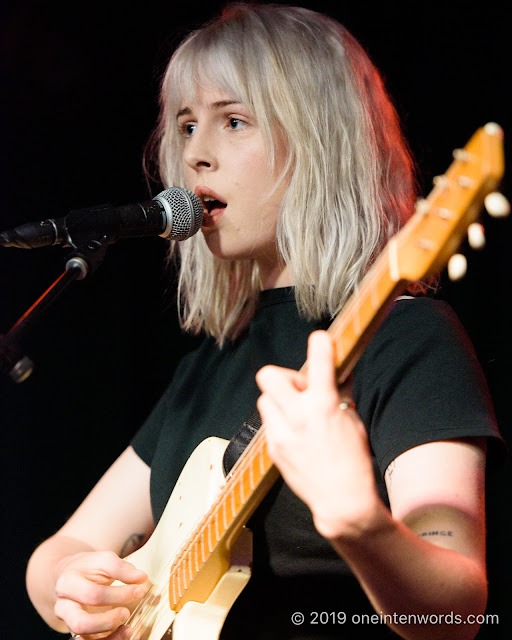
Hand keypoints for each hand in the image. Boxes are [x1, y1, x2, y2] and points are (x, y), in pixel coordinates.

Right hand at [54, 550, 147, 638]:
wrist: (71, 575)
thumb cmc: (89, 568)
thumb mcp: (102, 560)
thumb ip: (121, 568)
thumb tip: (141, 577)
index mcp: (67, 584)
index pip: (93, 594)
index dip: (119, 594)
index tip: (139, 589)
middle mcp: (64, 607)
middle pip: (80, 623)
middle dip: (107, 621)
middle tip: (126, 613)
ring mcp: (70, 622)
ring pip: (84, 638)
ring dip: (109, 637)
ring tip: (128, 629)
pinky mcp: (79, 632)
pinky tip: (125, 633)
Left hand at [256, 330, 379, 538]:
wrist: (341, 501)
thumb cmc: (354, 462)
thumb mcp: (354, 422)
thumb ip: (339, 397)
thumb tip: (335, 376)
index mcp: (324, 406)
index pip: (319, 364)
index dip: (320, 345)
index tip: (320, 338)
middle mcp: (298, 416)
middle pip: (269, 375)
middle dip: (283, 377)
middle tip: (299, 390)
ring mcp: (282, 433)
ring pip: (265, 399)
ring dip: (279, 401)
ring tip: (296, 415)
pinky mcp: (273, 448)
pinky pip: (269, 423)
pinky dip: (280, 422)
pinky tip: (295, 435)